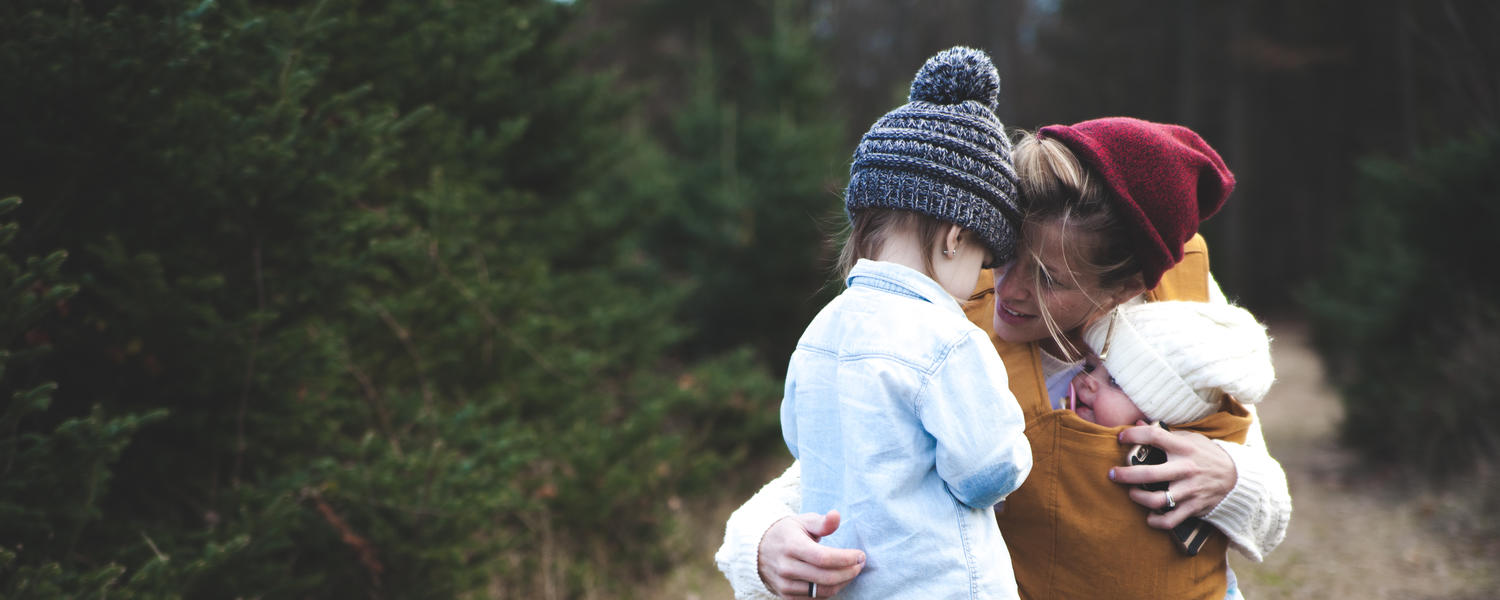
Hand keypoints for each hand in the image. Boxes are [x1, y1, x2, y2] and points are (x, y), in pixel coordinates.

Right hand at [757, 510, 864, 598]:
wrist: (759, 550)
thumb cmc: (787, 533)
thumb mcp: (802, 522)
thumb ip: (822, 522)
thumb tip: (836, 516)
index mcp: (792, 546)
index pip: (824, 558)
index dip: (846, 559)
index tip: (860, 555)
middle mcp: (787, 567)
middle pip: (826, 577)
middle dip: (849, 572)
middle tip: (860, 564)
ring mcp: (785, 584)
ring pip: (823, 591)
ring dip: (843, 583)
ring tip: (851, 571)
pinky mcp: (786, 596)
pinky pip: (815, 599)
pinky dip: (830, 591)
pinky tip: (838, 580)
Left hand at [1112, 422, 1236, 529]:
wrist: (1236, 477)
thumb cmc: (1206, 454)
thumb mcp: (1190, 439)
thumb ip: (1164, 433)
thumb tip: (1137, 422)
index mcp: (1184, 448)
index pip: (1154, 436)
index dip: (1134, 435)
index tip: (1120, 437)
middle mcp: (1185, 469)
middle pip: (1149, 474)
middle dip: (1125, 475)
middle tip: (1112, 474)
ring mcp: (1189, 490)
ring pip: (1157, 500)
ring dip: (1138, 498)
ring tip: (1132, 493)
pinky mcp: (1194, 507)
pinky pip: (1171, 519)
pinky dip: (1156, 521)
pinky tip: (1149, 517)